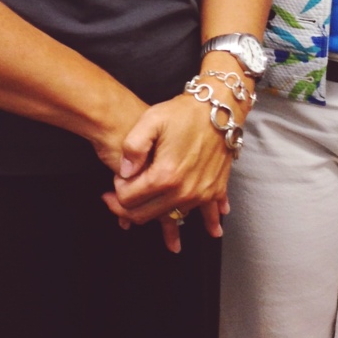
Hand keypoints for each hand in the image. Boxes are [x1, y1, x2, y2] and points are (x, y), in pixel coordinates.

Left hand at [101, 92, 234, 250]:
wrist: (219, 107)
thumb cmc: (183, 113)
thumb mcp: (150, 120)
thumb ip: (132, 147)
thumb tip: (126, 172)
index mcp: (164, 176)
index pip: (128, 200)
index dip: (117, 189)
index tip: (119, 176)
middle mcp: (183, 192)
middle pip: (145, 215)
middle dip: (127, 207)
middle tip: (120, 194)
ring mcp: (201, 193)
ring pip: (171, 217)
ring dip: (156, 215)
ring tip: (147, 207)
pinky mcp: (215, 189)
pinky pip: (209, 213)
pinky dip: (209, 222)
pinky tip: (211, 230)